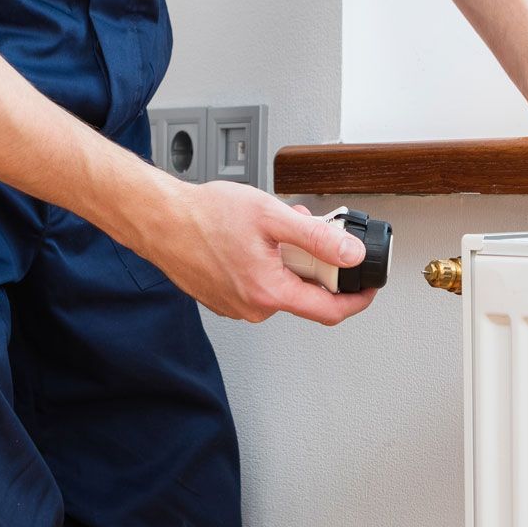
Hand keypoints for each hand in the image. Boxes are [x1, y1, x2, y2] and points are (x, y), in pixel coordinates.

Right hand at [127, 181, 377, 325]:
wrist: (158, 219)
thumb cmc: (203, 216)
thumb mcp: (271, 216)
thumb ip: (317, 238)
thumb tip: (350, 255)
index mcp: (269, 292)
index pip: (330, 310)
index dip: (357, 298)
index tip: (369, 286)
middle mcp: (253, 307)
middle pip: (306, 293)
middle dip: (314, 262)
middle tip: (306, 229)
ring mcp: (237, 306)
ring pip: (282, 286)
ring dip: (289, 260)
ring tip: (271, 230)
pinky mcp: (224, 299)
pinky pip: (260, 285)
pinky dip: (267, 264)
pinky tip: (253, 241)